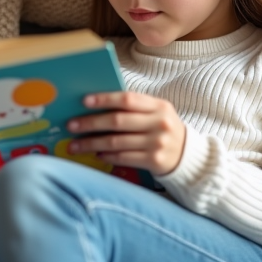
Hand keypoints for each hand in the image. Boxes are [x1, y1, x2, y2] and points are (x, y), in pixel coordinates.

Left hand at [66, 91, 185, 174]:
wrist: (189, 155)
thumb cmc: (163, 129)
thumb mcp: (156, 113)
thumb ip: (133, 108)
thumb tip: (95, 106)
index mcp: (159, 106)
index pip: (127, 99)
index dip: (104, 99)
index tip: (84, 101)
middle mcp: (160, 123)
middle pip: (118, 121)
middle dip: (91, 123)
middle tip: (71, 125)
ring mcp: (158, 143)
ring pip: (116, 142)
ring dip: (92, 143)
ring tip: (75, 145)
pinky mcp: (155, 161)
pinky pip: (124, 158)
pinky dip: (107, 156)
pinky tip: (96, 154)